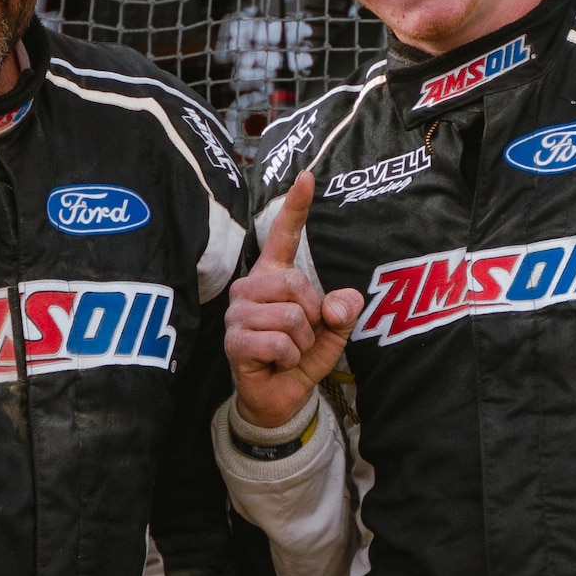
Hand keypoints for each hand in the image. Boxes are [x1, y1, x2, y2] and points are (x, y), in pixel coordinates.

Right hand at [222, 175, 358, 429]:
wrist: (278, 398)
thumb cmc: (300, 357)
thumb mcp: (332, 333)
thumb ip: (342, 312)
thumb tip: (342, 304)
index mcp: (274, 276)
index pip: (283, 235)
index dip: (296, 206)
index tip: (308, 176)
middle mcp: (250, 288)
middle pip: (297, 284)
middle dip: (313, 317)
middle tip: (303, 337)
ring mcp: (237, 313)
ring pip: (290, 316)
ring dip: (302, 342)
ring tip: (290, 352)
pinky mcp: (233, 341)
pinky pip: (278, 342)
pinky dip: (289, 358)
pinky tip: (278, 363)